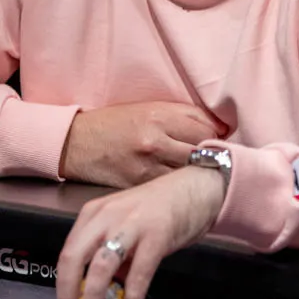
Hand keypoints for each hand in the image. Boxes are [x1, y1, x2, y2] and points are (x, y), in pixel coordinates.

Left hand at [56, 165, 225, 298]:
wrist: (195, 187)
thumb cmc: (160, 206)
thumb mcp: (124, 225)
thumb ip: (110, 255)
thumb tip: (100, 292)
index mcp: (95, 213)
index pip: (67, 253)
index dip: (62, 287)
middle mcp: (107, 216)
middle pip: (73, 259)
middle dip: (68, 297)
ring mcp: (131, 224)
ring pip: (99, 268)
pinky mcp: (156, 235)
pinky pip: (138, 276)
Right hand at [59, 102, 224, 187]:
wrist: (77, 143)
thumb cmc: (116, 123)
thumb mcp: (149, 108)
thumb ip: (183, 116)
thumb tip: (218, 127)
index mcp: (160, 116)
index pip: (207, 130)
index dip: (219, 137)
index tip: (220, 142)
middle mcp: (156, 141)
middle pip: (203, 153)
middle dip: (214, 158)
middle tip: (218, 161)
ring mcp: (148, 167)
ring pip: (190, 175)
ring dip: (199, 176)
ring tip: (203, 175)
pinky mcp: (139, 187)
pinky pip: (170, 190)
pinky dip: (179, 189)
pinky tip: (182, 187)